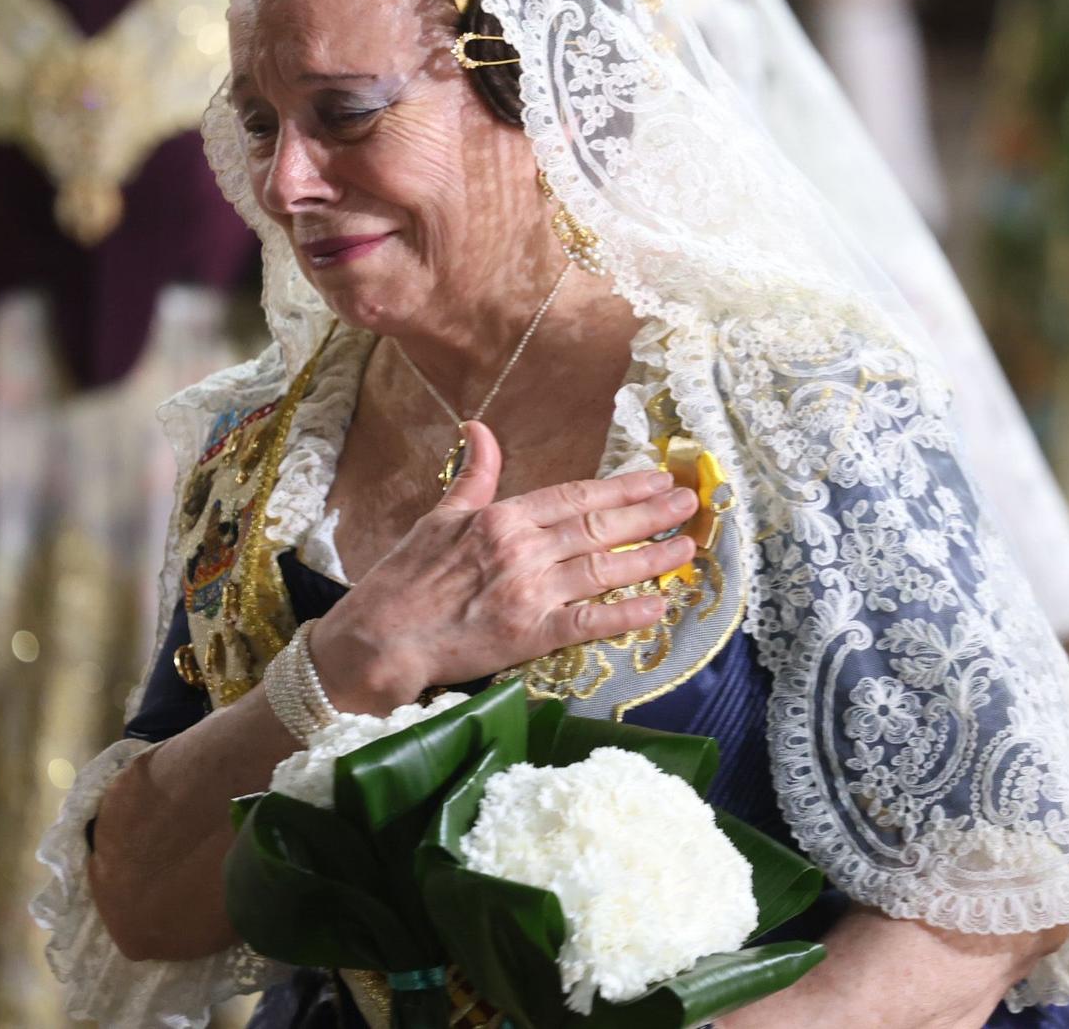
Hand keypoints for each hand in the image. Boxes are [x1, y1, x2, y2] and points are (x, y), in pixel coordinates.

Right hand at [313, 420, 695, 709]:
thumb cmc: (404, 579)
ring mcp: (529, 593)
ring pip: (604, 569)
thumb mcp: (439, 515)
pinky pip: (589, 622)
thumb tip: (479, 428)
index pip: (575, 496)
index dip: (621, 487)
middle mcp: (522, 549)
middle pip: (599, 526)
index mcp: (502, 517)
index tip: (656, 479)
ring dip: (650, 558)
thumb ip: (474, 475)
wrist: (379, 638)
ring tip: (687, 547)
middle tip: (689, 503)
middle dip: (650, 514)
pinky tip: (659, 606)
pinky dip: (626, 614)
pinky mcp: (530, 636)